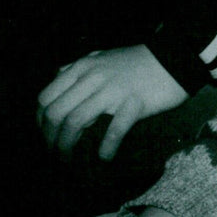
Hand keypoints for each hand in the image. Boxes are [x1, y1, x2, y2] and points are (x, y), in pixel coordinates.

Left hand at [38, 44, 188, 160]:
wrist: (176, 57)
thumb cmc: (139, 60)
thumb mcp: (103, 56)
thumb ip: (80, 66)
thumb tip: (58, 76)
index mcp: (83, 66)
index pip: (46, 97)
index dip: (41, 122)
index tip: (48, 136)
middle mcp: (92, 77)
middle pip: (55, 113)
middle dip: (50, 139)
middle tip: (57, 153)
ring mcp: (112, 90)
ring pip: (74, 122)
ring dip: (68, 147)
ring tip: (71, 160)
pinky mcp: (133, 103)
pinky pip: (112, 131)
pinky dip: (105, 148)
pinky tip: (105, 156)